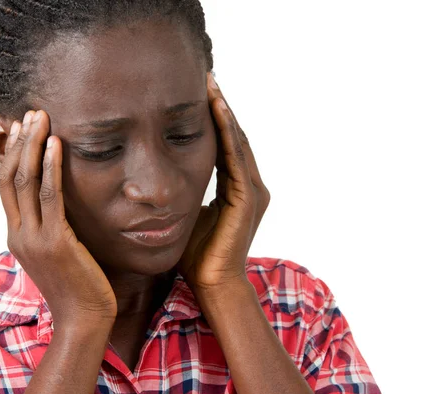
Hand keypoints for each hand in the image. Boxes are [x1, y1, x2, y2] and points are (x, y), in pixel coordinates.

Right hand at [0, 110, 116, 325]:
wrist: (82, 320)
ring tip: (41, 118)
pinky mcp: (55, 242)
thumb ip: (50, 226)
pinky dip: (52, 168)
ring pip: (25, 181)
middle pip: (10, 177)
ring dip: (32, 146)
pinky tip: (57, 145)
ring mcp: (34, 238)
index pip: (6, 186)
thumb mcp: (55, 252)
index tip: (21, 129)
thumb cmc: (75, 286)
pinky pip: (50, 197)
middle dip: (19, 142)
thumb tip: (58, 202)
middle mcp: (19, 233)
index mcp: (16, 235)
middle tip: (31, 114)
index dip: (12, 155)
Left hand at [177, 73, 270, 291]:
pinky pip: (236, 157)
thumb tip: (171, 179)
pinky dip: (228, 132)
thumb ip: (190, 193)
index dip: (216, 118)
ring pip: (238, 141)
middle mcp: (251, 185)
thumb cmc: (199, 255)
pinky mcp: (247, 198)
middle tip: (207, 77)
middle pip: (235, 137)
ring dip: (224, 112)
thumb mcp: (192, 213)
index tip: (201, 93)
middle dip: (221, 107)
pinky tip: (218, 110)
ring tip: (211, 85)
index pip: (227, 145)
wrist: (212, 284)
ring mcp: (253, 191)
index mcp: (239, 189)